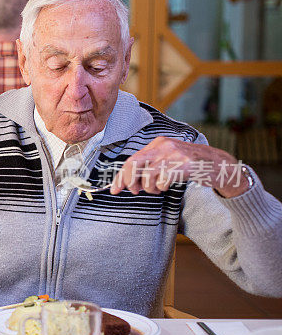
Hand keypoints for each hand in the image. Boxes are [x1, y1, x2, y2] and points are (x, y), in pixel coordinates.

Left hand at [110, 136, 250, 197]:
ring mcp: (174, 154)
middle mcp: (164, 146)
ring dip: (149, 188)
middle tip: (135, 191)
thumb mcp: (168, 160)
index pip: (131, 160)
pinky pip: (163, 180)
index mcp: (157, 143)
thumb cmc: (190, 166)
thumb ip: (149, 167)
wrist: (219, 166)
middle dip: (130, 182)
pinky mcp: (184, 164)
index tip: (114, 189)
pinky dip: (162, 187)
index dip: (121, 176)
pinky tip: (168, 185)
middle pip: (134, 164)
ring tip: (157, 188)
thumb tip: (128, 182)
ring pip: (148, 175)